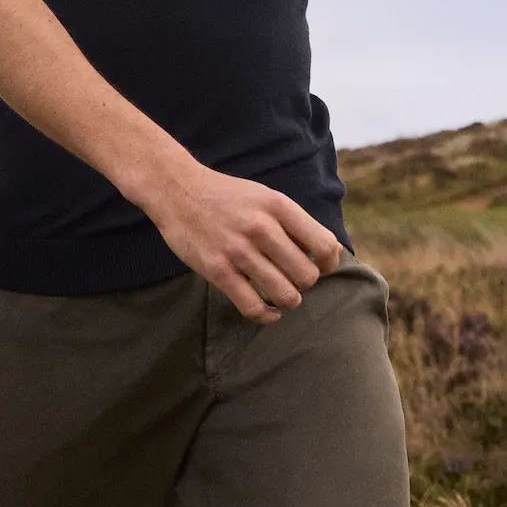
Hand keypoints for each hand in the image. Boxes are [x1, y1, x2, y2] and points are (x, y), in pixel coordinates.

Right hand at [134, 162, 343, 322]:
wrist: (177, 190)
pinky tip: (269, 312)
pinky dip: (267, 316)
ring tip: (280, 294)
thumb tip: (325, 255)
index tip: (318, 266)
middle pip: (308, 276)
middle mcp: (262, 228)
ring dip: (287, 300)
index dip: (328, 264)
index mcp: (278, 207)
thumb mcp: (265, 196)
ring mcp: (238, 251)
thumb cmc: (226, 197)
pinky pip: (253, 306)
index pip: (325, 246)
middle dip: (305, 283)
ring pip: (285, 295)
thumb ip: (292, 222)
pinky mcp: (217, 270)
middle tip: (291, 278)